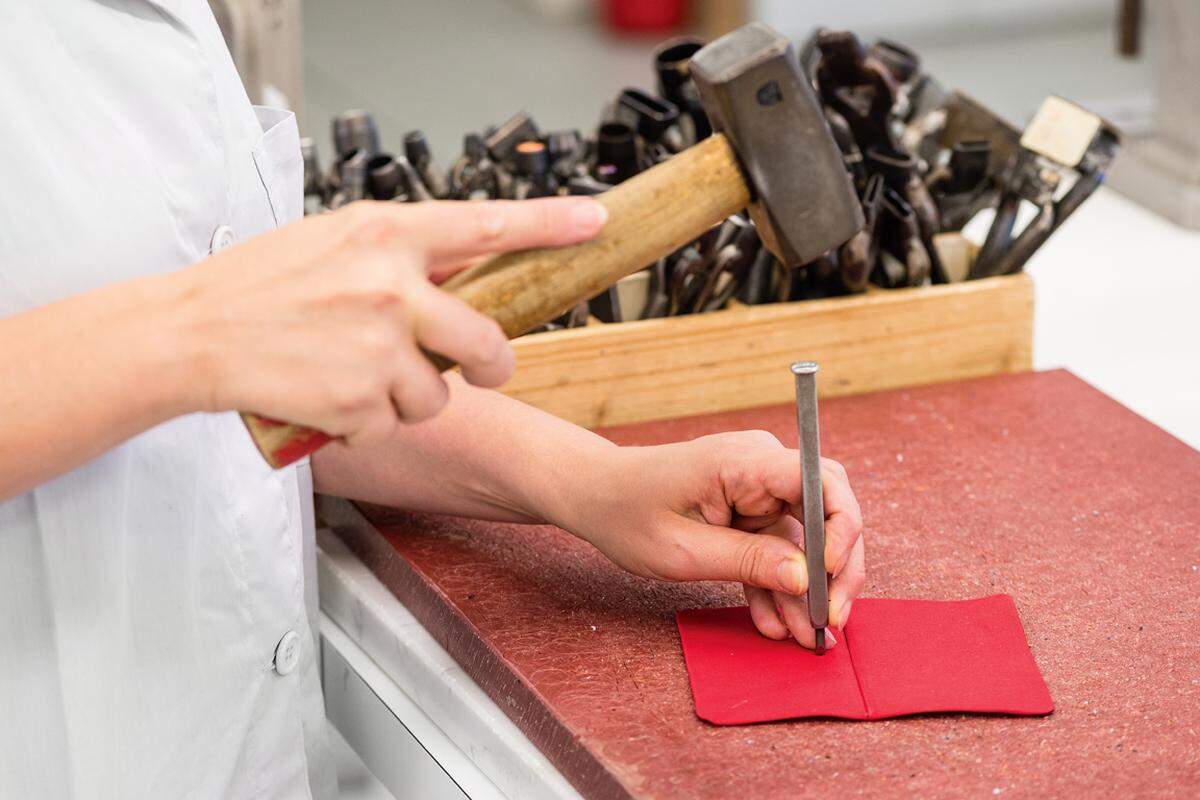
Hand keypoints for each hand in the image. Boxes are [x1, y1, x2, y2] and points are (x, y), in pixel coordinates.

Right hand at [177, 198, 606, 443]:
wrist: (191, 333)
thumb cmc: (258, 284)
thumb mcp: (333, 240)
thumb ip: (400, 250)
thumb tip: (466, 261)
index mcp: (384, 232)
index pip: (486, 223)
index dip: (549, 224)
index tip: (595, 223)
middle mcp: (389, 286)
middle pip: (486, 344)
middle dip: (489, 366)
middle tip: (480, 369)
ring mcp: (375, 346)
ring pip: (437, 396)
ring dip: (408, 399)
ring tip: (356, 377)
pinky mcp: (358, 400)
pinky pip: (393, 423)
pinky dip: (368, 422)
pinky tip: (330, 396)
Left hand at [558, 430, 864, 648]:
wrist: (597, 497)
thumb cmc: (628, 513)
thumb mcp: (683, 550)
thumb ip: (748, 561)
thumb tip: (808, 577)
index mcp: (745, 461)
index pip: (823, 480)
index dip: (840, 527)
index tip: (825, 577)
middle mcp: (762, 466)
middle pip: (828, 511)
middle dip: (835, 570)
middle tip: (830, 621)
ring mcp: (759, 489)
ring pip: (807, 539)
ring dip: (807, 589)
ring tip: (804, 635)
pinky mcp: (751, 511)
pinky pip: (780, 549)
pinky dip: (778, 585)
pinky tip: (774, 622)